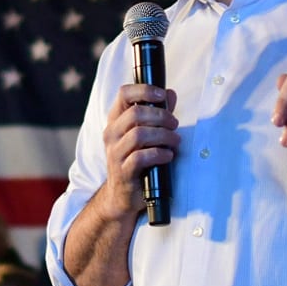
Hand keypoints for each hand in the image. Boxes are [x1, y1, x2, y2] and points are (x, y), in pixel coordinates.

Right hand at [100, 81, 180, 219]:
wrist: (122, 195)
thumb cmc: (136, 160)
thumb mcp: (147, 134)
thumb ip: (157, 113)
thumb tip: (170, 93)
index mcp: (116, 120)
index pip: (123, 94)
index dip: (144, 90)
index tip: (162, 95)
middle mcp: (111, 134)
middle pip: (135, 113)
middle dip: (160, 116)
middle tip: (175, 124)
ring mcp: (115, 153)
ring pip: (138, 135)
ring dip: (163, 136)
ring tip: (175, 141)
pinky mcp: (123, 172)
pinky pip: (140, 158)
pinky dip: (159, 154)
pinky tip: (168, 156)